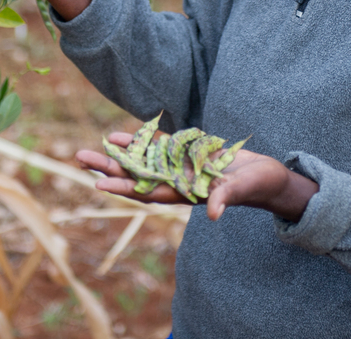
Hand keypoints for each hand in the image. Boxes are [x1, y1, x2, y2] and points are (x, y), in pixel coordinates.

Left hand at [75, 132, 318, 221]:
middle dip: (110, 168)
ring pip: (143, 161)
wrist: (269, 176)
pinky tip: (121, 136)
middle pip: (138, 176)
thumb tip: (213, 214)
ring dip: (119, 156)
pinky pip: (159, 147)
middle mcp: (178, 182)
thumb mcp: (243, 189)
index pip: (149, 191)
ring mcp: (181, 168)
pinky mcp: (189, 154)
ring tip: (92, 149)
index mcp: (188, 194)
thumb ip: (226, 198)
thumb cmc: (259, 185)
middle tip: (81, 157)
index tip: (99, 183)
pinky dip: (142, 141)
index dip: (125, 187)